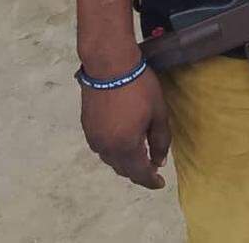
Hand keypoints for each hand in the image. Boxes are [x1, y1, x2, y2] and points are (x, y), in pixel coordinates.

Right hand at [81, 67, 170, 188]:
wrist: (109, 65)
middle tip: (152, 167)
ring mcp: (93, 138)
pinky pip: (102, 147)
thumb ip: (161, 140)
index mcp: (125, 146)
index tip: (160, 183)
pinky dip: (114, 149)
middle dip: (138, 171)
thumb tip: (159, 161)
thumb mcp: (158, 112)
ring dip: (125, 161)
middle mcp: (106, 148)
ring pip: (111, 159)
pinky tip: (122, 140)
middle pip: (123, 169)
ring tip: (138, 154)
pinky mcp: (86, 127)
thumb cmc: (139, 86)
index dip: (150, 181)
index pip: (139, 173)